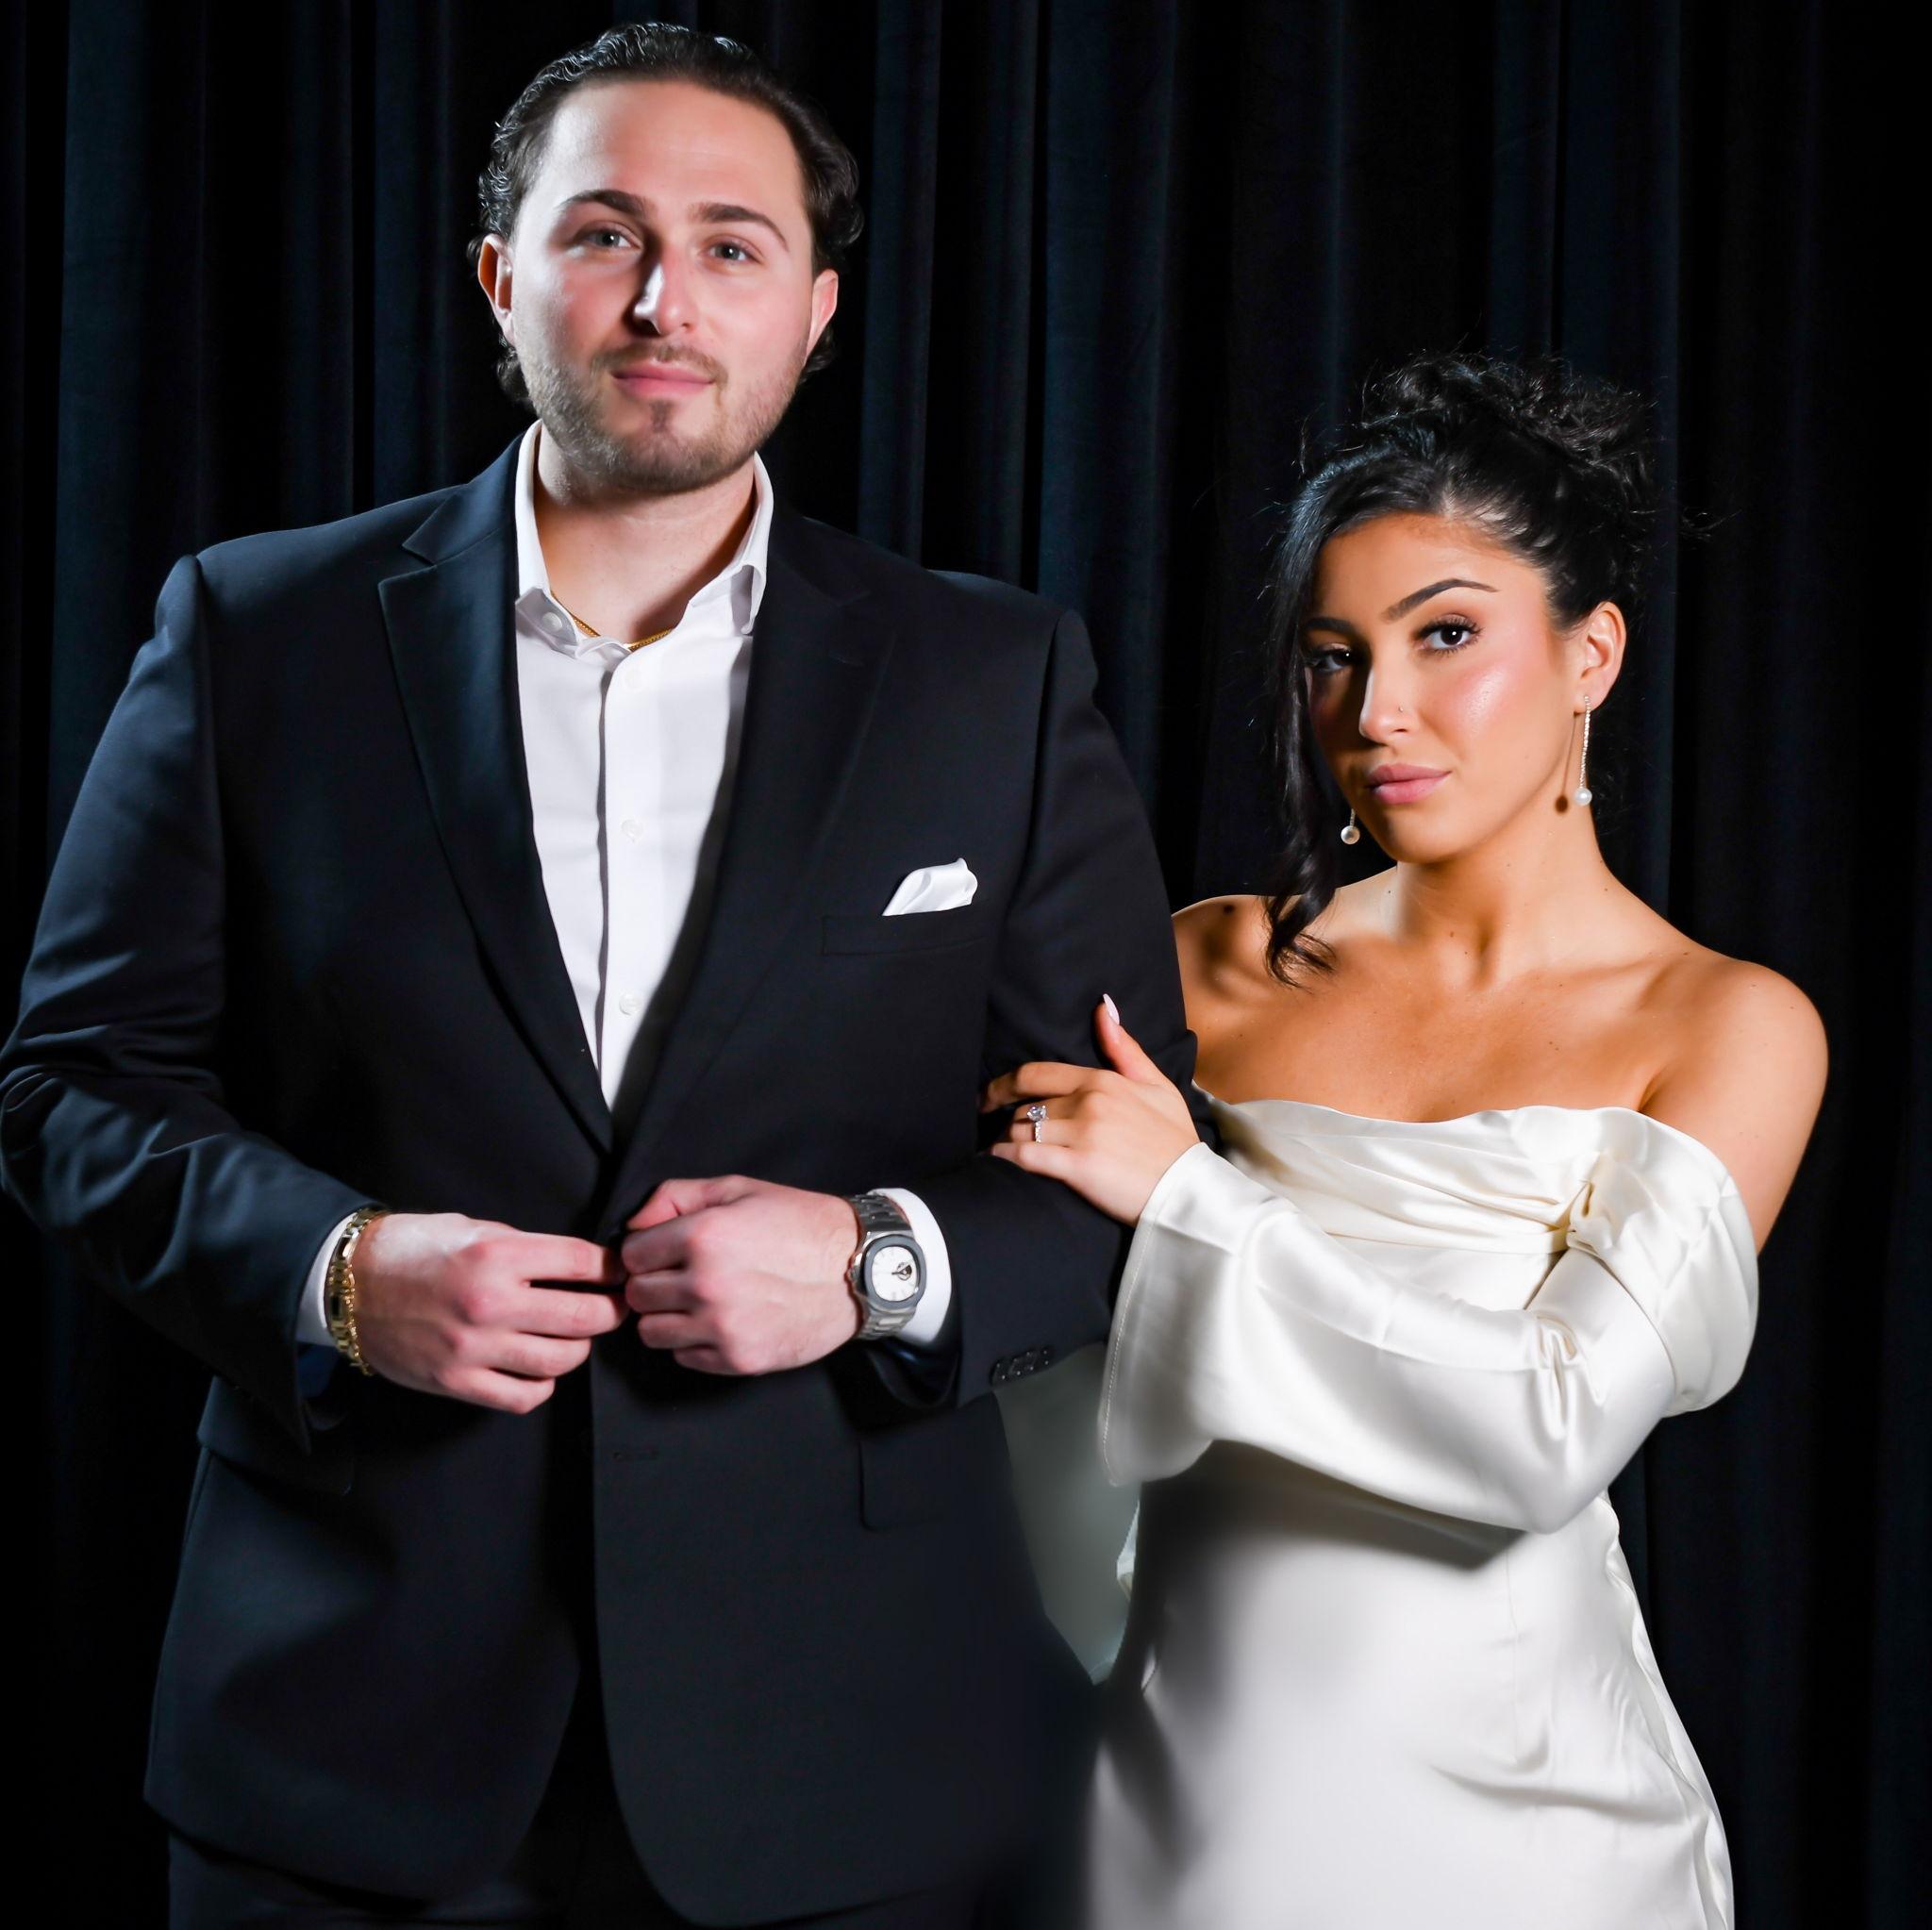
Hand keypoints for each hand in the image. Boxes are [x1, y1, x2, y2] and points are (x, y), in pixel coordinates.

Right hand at [353, 1212, 625, 1412]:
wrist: (347, 1284)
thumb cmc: (412, 1248)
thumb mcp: (473, 1227)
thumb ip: (525, 1247)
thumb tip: (578, 1263)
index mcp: (498, 1255)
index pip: (582, 1263)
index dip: (612, 1268)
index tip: (621, 1273)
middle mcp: (491, 1303)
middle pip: (585, 1316)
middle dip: (612, 1311)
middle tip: (615, 1307)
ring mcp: (474, 1348)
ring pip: (562, 1359)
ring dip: (579, 1348)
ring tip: (575, 1336)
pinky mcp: (456, 1382)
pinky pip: (524, 1396)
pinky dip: (542, 1383)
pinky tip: (538, 1367)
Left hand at [619, 1177, 861, 1374]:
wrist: (858, 1269)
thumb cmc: (800, 1224)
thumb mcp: (739, 1189)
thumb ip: (676, 1196)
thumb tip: (635, 1224)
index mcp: (703, 1236)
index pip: (630, 1255)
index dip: (646, 1251)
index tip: (665, 1253)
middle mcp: (706, 1284)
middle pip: (636, 1295)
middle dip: (653, 1284)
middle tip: (683, 1276)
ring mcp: (722, 1327)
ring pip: (651, 1333)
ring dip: (668, 1318)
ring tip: (699, 1302)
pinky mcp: (739, 1358)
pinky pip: (683, 1357)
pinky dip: (694, 1343)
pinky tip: (721, 1321)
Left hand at [980, 996, 1200, 1222]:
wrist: (1190, 1191)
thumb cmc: (1174, 1141)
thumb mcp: (1157, 1085)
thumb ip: (1124, 1048)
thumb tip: (1102, 1007)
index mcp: (1102, 1081)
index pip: (1036, 1074)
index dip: (1003, 1085)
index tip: (988, 1097)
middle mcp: (1088, 1102)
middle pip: (1026, 1107)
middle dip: (1010, 1121)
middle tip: (1002, 1136)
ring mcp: (1082, 1134)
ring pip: (1021, 1130)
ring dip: (1007, 1143)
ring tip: (1003, 1155)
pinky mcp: (1077, 1167)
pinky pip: (1025, 1156)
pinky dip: (1005, 1159)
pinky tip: (998, 1165)